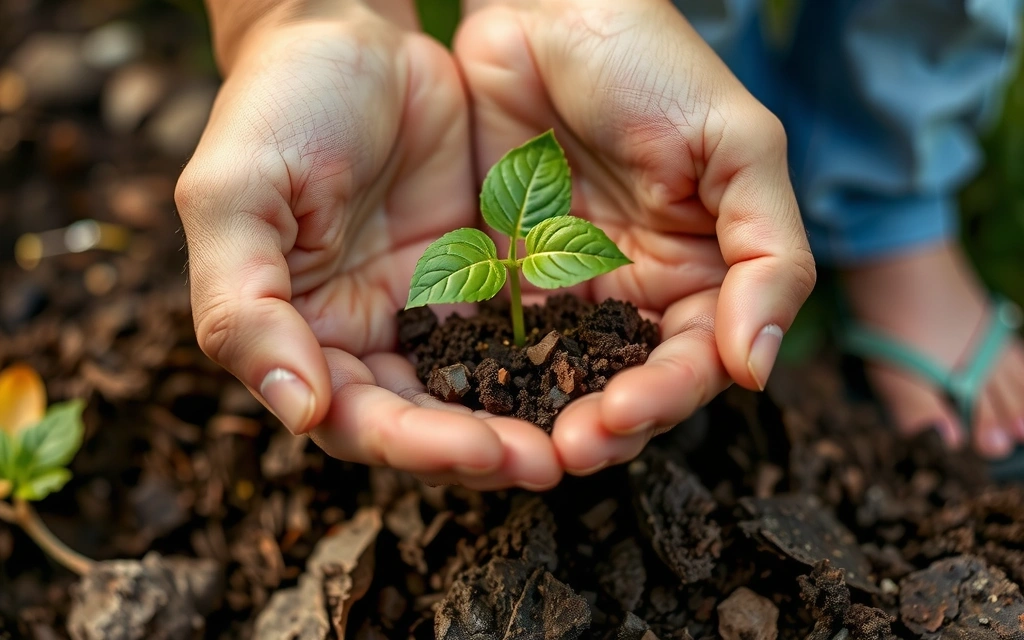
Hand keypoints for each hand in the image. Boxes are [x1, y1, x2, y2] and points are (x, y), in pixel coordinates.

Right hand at [175, 2, 561, 489]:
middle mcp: (368, 338)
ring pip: (481, 389)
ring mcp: (429, 309)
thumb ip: (245, 305)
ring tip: (589, 436)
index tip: (479, 450)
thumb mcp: (236, 195)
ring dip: (529, 417)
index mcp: (302, 336)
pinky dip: (557, 358)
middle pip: (427, 421)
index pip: (354, 419)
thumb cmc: (279, 104)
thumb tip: (295, 411)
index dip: (414, 445)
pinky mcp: (481, 277)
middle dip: (484, 448)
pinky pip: (522, 330)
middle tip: (548, 462)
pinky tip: (602, 373)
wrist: (352, 31)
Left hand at [455, 0, 815, 473]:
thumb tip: (760, 368)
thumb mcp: (739, 145)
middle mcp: (641, 293)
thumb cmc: (654, 64)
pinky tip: (475, 402)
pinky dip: (494, 379)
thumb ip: (769, 255)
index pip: (700, 361)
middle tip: (569, 449)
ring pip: (567, 381)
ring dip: (549, 419)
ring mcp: (572, 290)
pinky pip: (503, 343)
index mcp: (708, 272)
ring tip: (524, 447)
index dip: (669, 396)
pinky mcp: (508, 278)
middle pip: (633, 387)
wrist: (548, 9)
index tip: (626, 414)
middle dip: (608, 425)